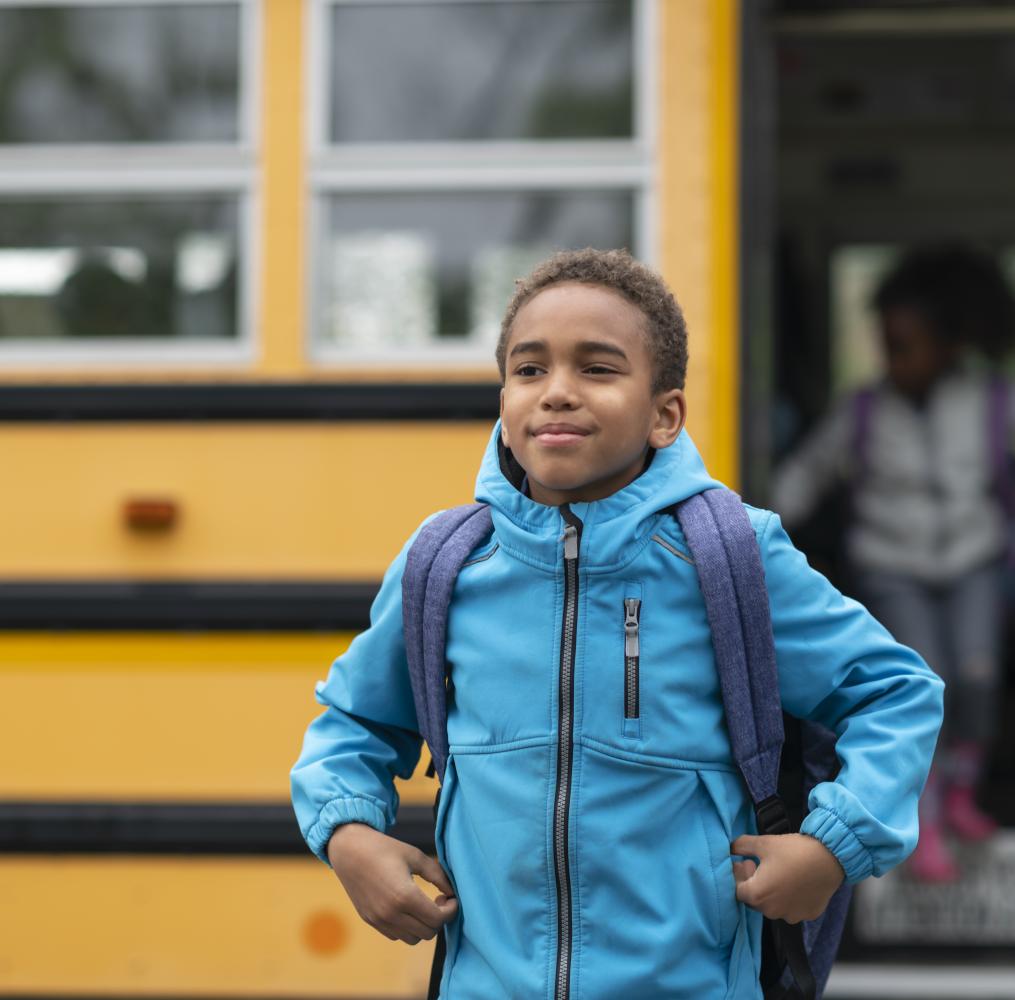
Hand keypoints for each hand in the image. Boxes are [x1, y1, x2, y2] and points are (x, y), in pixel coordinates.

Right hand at [327, 822, 458, 944]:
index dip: (451, 910)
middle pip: (428, 932)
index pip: (438, 919)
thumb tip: (453, 892)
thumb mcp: (415, 856)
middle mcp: (391, 913)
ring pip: (413, 939)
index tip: (451, 897)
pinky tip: (407, 908)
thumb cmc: (384, 848)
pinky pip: (396, 935)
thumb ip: (438, 875)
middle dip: (439, 918)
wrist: (349, 850)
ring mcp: (379, 920)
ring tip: (424, 905)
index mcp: (404, 895)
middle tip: (439, 900)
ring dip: (423, 925)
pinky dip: (407, 928)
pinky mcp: (370, 921)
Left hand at [730, 833, 844, 923]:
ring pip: (773, 905)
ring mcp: (791, 916)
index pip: (737, 890)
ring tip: (776, 872)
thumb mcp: (762, 843)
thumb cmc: (793, 850)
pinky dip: (788, 897)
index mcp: (757, 895)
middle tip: (756, 865)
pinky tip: (793, 881)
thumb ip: (740, 846)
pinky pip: (791, 908)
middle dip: (752, 882)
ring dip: (770, 891)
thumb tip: (730, 848)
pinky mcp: (807, 914)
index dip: (738, 876)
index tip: (743, 863)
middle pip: (754, 899)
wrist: (829, 857)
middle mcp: (772, 911)